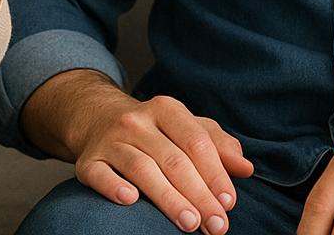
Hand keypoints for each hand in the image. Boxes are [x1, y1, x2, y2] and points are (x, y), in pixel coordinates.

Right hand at [22, 69, 253, 233]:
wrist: (96, 119)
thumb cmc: (153, 131)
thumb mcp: (186, 127)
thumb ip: (217, 145)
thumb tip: (245, 168)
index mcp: (166, 109)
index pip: (196, 141)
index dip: (215, 173)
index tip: (229, 202)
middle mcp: (137, 121)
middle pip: (173, 159)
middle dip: (199, 195)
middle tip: (216, 224)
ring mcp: (111, 140)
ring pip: (141, 168)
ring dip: (168, 198)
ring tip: (190, 223)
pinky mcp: (88, 161)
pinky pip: (99, 174)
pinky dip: (113, 187)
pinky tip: (130, 201)